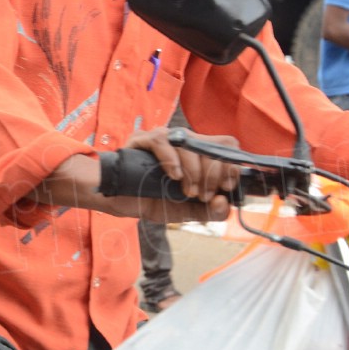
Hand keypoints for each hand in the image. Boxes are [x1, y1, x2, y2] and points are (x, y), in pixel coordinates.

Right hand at [103, 127, 241, 223]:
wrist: (117, 201)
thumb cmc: (151, 201)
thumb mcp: (185, 211)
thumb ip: (209, 211)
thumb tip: (225, 202)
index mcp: (198, 154)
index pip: (226, 145)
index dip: (231, 167)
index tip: (225, 188)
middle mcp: (184, 141)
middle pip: (213, 145)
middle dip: (213, 175)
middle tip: (202, 196)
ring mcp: (164, 138)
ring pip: (190, 143)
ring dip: (194, 172)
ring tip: (186, 192)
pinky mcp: (143, 139)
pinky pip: (163, 141)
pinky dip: (172, 160)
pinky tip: (173, 176)